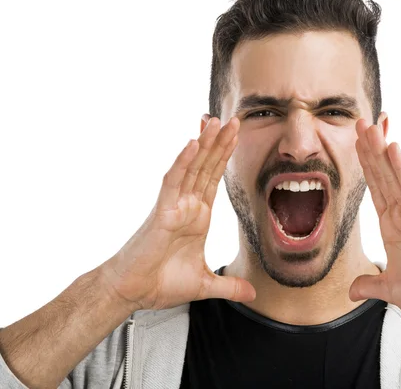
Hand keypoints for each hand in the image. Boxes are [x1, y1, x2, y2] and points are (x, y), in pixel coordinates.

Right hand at [99, 116, 255, 310]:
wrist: (134, 293)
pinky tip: (192, 143)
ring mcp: (174, 206)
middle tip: (234, 120)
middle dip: (220, 143)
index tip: (237, 137)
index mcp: (199, 216)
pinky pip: (173, 182)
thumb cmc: (160, 283)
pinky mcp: (161, 212)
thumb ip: (229, 287)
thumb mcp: (205, 285)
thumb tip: (253, 294)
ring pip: (191, 168)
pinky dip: (183, 162)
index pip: (214, 179)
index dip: (225, 158)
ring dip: (204, 144)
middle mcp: (187, 206)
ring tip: (216, 121)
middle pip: (206, 167)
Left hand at [349, 119, 400, 322]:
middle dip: (370, 147)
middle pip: (382, 173)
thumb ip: (369, 285)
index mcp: (391, 225)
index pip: (375, 187)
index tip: (356, 143)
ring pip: (393, 174)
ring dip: (381, 149)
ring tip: (370, 124)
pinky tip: (392, 148)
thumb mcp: (389, 289)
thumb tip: (352, 291)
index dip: (366, 165)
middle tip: (360, 121)